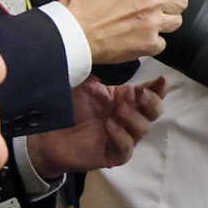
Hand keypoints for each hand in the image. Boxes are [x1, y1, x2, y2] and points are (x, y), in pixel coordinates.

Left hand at [25, 76, 163, 175]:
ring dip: (133, 117)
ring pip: (143, 128)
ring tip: (117, 110)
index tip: (160, 79)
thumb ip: (102, 72)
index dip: (159, 87)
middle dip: (152, 102)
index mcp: (124, 99)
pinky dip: (121, 136)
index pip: (150, 93)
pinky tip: (109, 125)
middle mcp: (127, 118)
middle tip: (141, 94)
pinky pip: (126, 148)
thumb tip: (116, 54)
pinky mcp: (114, 154)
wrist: (46, 135)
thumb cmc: (67, 108)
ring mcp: (123, 137)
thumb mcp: (84, 84)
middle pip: (155, 111)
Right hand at [57, 0, 190, 64]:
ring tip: (148, 17)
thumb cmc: (76, 3)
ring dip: (165, 18)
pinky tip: (140, 34)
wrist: (70, 36)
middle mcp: (151, 0)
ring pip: (176, 21)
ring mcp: (152, 24)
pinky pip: (163, 42)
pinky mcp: (148, 44)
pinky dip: (154, 39)